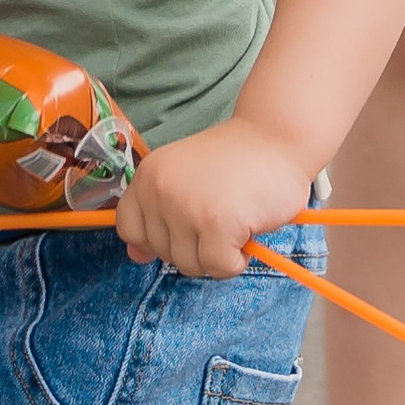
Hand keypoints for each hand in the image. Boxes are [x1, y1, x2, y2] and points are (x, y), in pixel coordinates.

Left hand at [117, 117, 316, 281]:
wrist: (276, 137)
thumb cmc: (234, 162)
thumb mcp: (184, 179)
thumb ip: (157, 214)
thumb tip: (135, 254)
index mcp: (148, 176)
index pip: (128, 228)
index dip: (157, 237)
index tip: (184, 225)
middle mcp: (161, 190)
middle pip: (163, 254)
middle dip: (195, 245)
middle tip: (219, 213)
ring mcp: (187, 208)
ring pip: (191, 265)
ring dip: (217, 253)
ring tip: (233, 219)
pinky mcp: (217, 225)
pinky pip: (219, 267)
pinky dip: (237, 260)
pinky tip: (246, 229)